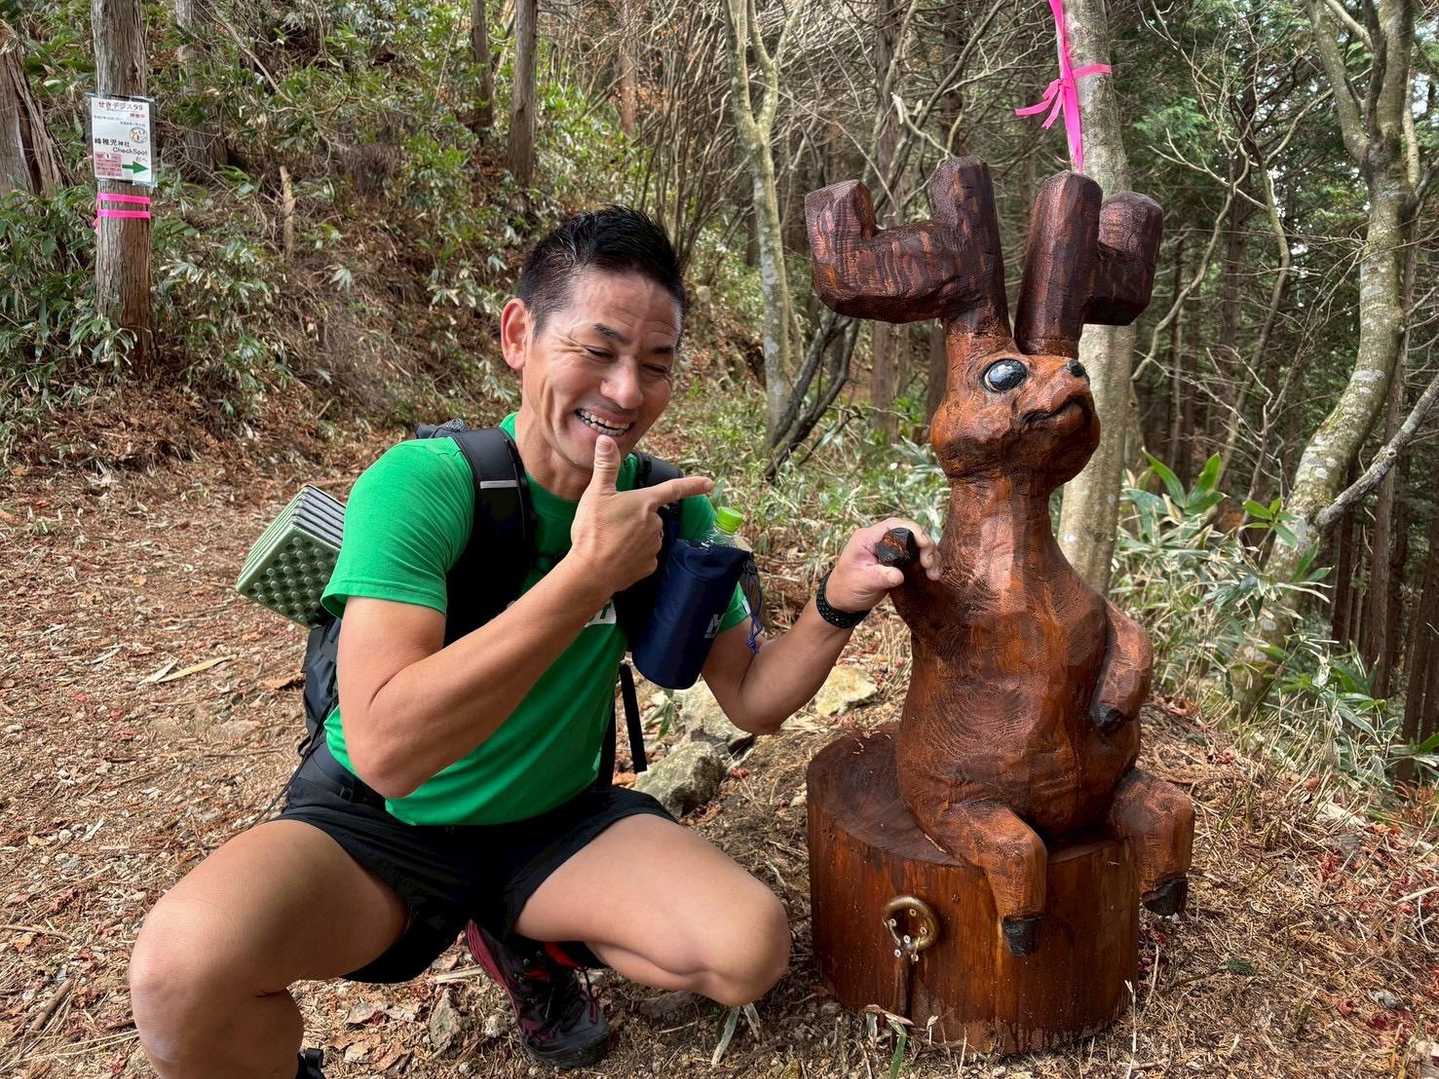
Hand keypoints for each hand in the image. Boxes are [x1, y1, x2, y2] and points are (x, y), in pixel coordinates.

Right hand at [569, 435, 713, 593]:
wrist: (590, 572)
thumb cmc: (593, 530)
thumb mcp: (596, 494)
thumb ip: (605, 466)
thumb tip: (606, 439)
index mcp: (645, 503)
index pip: (674, 489)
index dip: (692, 484)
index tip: (709, 483)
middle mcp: (655, 524)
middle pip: (651, 515)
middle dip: (636, 517)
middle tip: (611, 523)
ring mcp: (654, 546)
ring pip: (647, 536)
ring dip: (634, 536)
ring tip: (610, 540)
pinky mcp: (649, 566)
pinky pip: (643, 555)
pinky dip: (632, 555)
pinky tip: (616, 556)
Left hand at [824, 517, 939, 612]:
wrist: (842, 601)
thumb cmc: (847, 588)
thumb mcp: (862, 582)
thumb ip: (881, 577)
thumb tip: (899, 576)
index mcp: (868, 538)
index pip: (895, 525)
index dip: (913, 530)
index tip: (924, 545)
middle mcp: (881, 540)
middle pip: (910, 532)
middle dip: (925, 545)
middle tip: (928, 564)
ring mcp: (890, 550)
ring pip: (917, 544)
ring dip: (929, 555)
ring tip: (934, 574)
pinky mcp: (897, 561)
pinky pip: (916, 556)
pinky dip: (927, 564)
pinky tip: (932, 575)